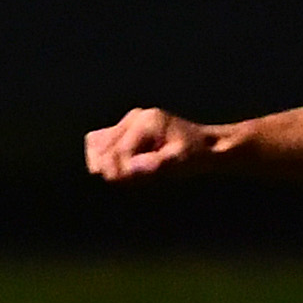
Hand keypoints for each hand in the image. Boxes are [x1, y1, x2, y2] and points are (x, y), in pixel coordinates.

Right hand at [85, 107, 216, 180]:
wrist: (206, 147)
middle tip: (126, 183)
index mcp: (147, 122)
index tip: (125, 184)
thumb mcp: (181, 162)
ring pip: (97, 143)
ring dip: (105, 163)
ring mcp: (129, 122)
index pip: (118, 151)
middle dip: (110, 168)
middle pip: (101, 146)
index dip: (118, 172)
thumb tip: (128, 171)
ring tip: (124, 177)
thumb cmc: (196, 155)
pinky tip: (121, 170)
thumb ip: (154, 166)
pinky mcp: (126, 129)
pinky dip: (105, 158)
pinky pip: (102, 142)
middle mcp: (135, 117)